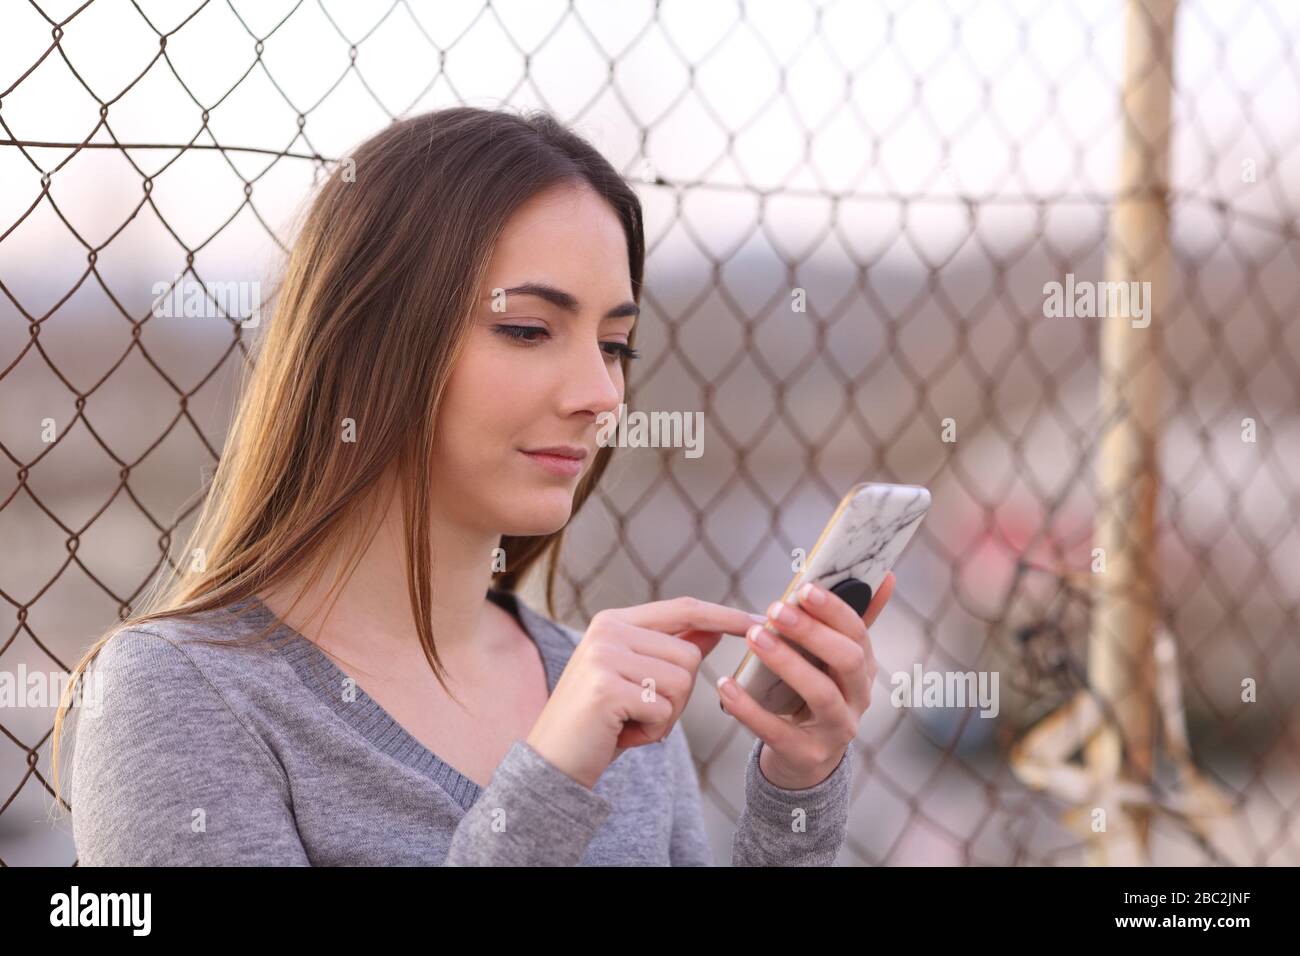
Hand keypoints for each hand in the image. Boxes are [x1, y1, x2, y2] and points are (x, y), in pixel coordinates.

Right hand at [526, 596, 760, 789]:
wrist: (551, 765)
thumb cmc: (598, 723)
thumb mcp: (636, 681)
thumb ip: (670, 651)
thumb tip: (713, 627)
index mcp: (614, 621)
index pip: (683, 608)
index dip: (722, 615)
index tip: (756, 619)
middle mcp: (608, 630)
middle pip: (688, 656)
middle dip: (677, 696)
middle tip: (639, 713)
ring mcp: (605, 656)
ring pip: (681, 683)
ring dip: (665, 715)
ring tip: (629, 722)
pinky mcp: (607, 688)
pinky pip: (664, 709)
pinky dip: (651, 732)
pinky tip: (621, 734)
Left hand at [716, 572, 893, 789]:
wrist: (806, 758)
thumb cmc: (817, 695)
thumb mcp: (835, 661)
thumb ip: (854, 620)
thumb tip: (884, 576)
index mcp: (864, 669)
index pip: (859, 633)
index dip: (834, 610)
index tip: (803, 589)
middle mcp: (858, 699)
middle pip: (846, 661)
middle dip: (812, 632)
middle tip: (776, 609)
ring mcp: (836, 730)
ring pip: (820, 694)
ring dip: (786, 662)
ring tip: (755, 637)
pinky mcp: (806, 754)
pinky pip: (776, 730)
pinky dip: (749, 708)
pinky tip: (726, 686)